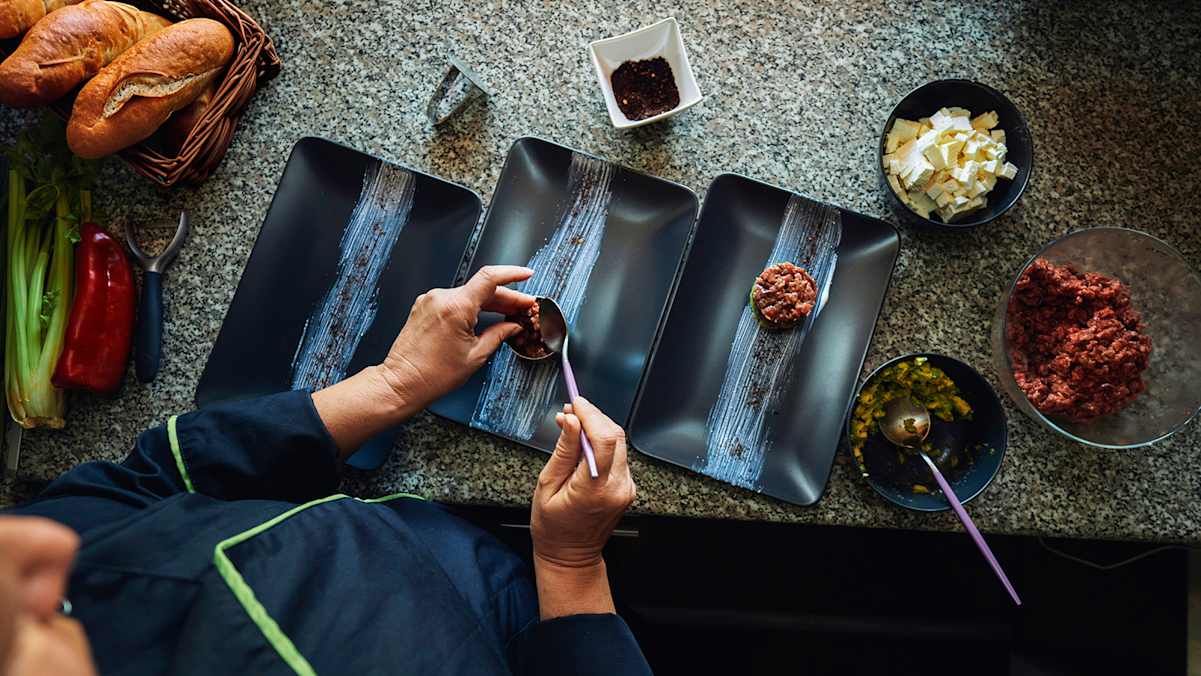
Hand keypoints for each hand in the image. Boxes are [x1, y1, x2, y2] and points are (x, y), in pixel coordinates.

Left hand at [312, 265, 533, 456]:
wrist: (402, 382)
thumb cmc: (432, 374)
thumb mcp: (475, 355)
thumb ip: (499, 334)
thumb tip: (513, 326)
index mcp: (456, 307)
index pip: (490, 278)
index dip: (513, 273)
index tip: (526, 274)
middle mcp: (441, 298)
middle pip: (482, 289)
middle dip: (506, 298)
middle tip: (524, 307)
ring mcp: (430, 300)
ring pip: (468, 295)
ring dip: (489, 303)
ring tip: (508, 314)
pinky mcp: (424, 306)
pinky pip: (454, 301)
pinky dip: (471, 307)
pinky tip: (483, 317)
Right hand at [529, 397, 636, 618]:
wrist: (571, 556)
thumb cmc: (553, 527)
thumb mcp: (547, 486)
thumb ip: (562, 451)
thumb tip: (570, 421)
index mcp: (594, 488)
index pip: (604, 439)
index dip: (591, 415)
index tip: (575, 403)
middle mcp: (617, 487)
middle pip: (615, 436)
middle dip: (594, 417)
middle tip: (571, 410)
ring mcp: (626, 488)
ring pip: (619, 443)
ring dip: (598, 427)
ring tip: (574, 423)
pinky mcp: (628, 487)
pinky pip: (619, 455)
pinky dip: (603, 442)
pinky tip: (585, 442)